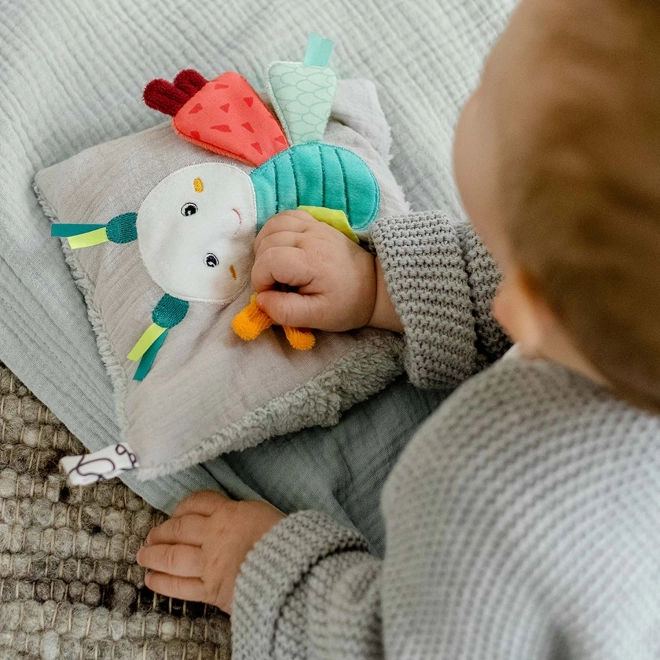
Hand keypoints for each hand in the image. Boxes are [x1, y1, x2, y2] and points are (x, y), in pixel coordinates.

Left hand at [135, 490, 285, 613]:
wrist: (291, 568)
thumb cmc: (286, 538)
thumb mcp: (263, 512)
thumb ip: (241, 513)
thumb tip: (231, 514)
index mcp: (229, 513)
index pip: (199, 503)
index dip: (183, 507)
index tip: (176, 513)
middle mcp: (213, 535)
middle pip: (180, 529)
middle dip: (163, 531)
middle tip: (151, 535)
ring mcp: (209, 563)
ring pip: (173, 556)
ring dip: (155, 555)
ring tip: (143, 555)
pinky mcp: (210, 589)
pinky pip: (181, 586)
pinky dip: (164, 582)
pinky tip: (152, 578)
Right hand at [252, 210, 402, 332]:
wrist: (374, 285)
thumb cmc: (346, 304)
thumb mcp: (318, 318)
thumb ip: (286, 311)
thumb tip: (261, 300)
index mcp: (312, 261)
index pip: (268, 261)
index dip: (261, 281)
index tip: (273, 295)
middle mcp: (311, 237)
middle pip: (266, 242)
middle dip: (262, 266)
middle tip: (277, 285)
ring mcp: (314, 226)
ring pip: (272, 226)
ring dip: (265, 247)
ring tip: (276, 267)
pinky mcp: (316, 222)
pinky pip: (285, 216)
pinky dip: (275, 231)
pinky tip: (282, 248)